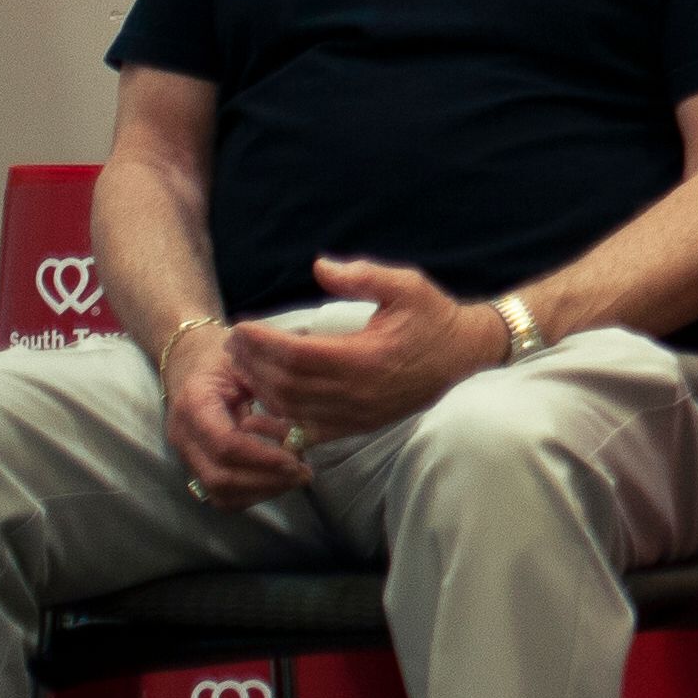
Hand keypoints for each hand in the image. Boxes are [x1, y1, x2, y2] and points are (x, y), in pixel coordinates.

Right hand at [161, 329, 312, 510]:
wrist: (188, 360)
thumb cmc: (223, 358)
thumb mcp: (245, 361)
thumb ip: (269, 388)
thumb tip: (302, 418)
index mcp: (195, 405)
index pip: (225, 444)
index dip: (262, 457)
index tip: (295, 459)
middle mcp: (183, 436)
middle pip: (220, 478)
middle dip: (266, 481)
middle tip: (304, 474)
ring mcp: (186, 455)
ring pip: (219, 493)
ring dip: (261, 492)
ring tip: (295, 478)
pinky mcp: (195, 466)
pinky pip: (220, 495)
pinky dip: (251, 494)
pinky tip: (277, 480)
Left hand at [231, 261, 510, 445]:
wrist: (464, 354)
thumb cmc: (432, 316)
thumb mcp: (405, 285)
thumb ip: (362, 276)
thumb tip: (319, 266)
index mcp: (367, 357)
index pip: (298, 356)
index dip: (263, 343)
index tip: (242, 327)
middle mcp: (359, 393)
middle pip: (287, 385)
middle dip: (253, 365)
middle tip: (233, 344)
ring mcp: (357, 415)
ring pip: (292, 410)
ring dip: (260, 390)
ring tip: (242, 366)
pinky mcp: (357, 427)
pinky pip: (308, 431)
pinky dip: (279, 421)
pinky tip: (261, 405)